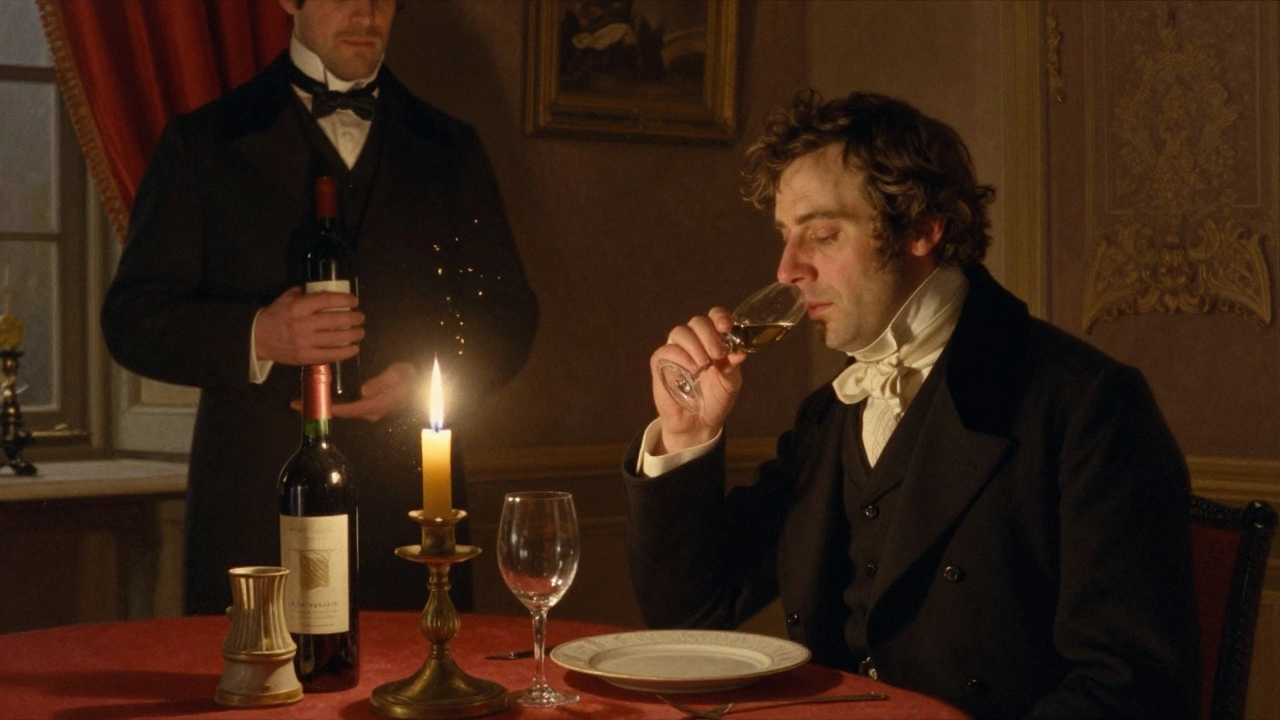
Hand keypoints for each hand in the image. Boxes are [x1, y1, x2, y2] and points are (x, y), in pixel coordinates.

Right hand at [255, 287, 363, 365]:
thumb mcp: (286, 298)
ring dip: (353, 335)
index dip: (344, 299)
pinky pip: (330, 355)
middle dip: (353, 318)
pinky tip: (354, 348)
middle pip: (336, 320)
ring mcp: (305, 342)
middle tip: (361, 317)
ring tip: (361, 332)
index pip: (327, 300)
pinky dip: (345, 352)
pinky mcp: (306, 357)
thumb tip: (323, 288)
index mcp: (299, 307)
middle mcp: (303, 324)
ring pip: (336, 338)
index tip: (354, 301)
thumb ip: (304, 293)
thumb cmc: (275, 316)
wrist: (258, 338)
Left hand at [290, 362, 418, 422]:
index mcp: (374, 406)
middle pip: (340, 413)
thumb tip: (363, 391)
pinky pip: (346, 404)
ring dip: (324, 405)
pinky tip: (322, 393)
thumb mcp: (398, 375)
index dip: (325, 409)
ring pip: (342, 409)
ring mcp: (368, 409)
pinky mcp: (368, 403)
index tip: (304, 406)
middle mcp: (369, 411)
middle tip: (296, 403)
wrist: (418, 379)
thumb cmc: (408, 376)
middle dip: (319, 409)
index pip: (345, 410)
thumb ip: (382, 382)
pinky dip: (332, 401)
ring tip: (305, 399)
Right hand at [650, 306, 744, 452]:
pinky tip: (692, 369)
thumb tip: (739, 353)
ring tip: (705, 364)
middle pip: (697, 322)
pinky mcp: (661, 363)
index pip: (714, 317)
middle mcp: (694, 341)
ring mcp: (676, 350)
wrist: (698, 423)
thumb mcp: (730, 383)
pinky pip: (666, 350)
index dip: (720, 317)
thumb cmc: (715, 399)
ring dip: (695, 345)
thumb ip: (733, 366)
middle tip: (717, 354)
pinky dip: (680, 356)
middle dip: (709, 335)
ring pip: (680, 332)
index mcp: (713, 340)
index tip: (726, 327)